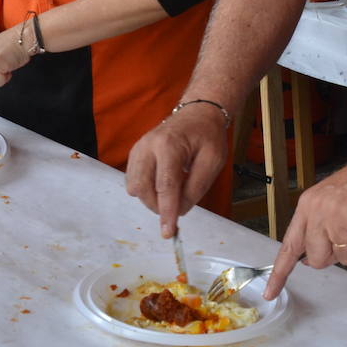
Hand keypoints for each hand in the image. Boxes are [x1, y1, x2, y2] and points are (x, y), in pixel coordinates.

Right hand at [125, 103, 229, 237]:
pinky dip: (146, 190)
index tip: (168, 232)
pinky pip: (133, 180)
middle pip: (143, 189)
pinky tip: (161, 184)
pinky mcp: (134, 154)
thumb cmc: (207, 136)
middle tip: (178, 207)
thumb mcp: (213, 160)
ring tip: (172, 191)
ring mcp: (138, 149)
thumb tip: (180, 210)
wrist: (197, 113)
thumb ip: (197, 187)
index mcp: (170, 145)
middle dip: (158, 206)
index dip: (167, 212)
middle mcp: (148, 146)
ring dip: (151, 199)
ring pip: (134, 187)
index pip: (165, 186)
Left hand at [263, 152, 346, 299]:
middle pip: (319, 259)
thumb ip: (317, 226)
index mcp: (308, 205)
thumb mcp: (329, 199)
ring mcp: (340, 218)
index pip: (290, 245)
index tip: (270, 293)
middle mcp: (320, 212)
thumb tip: (309, 258)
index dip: (279, 272)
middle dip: (336, 254)